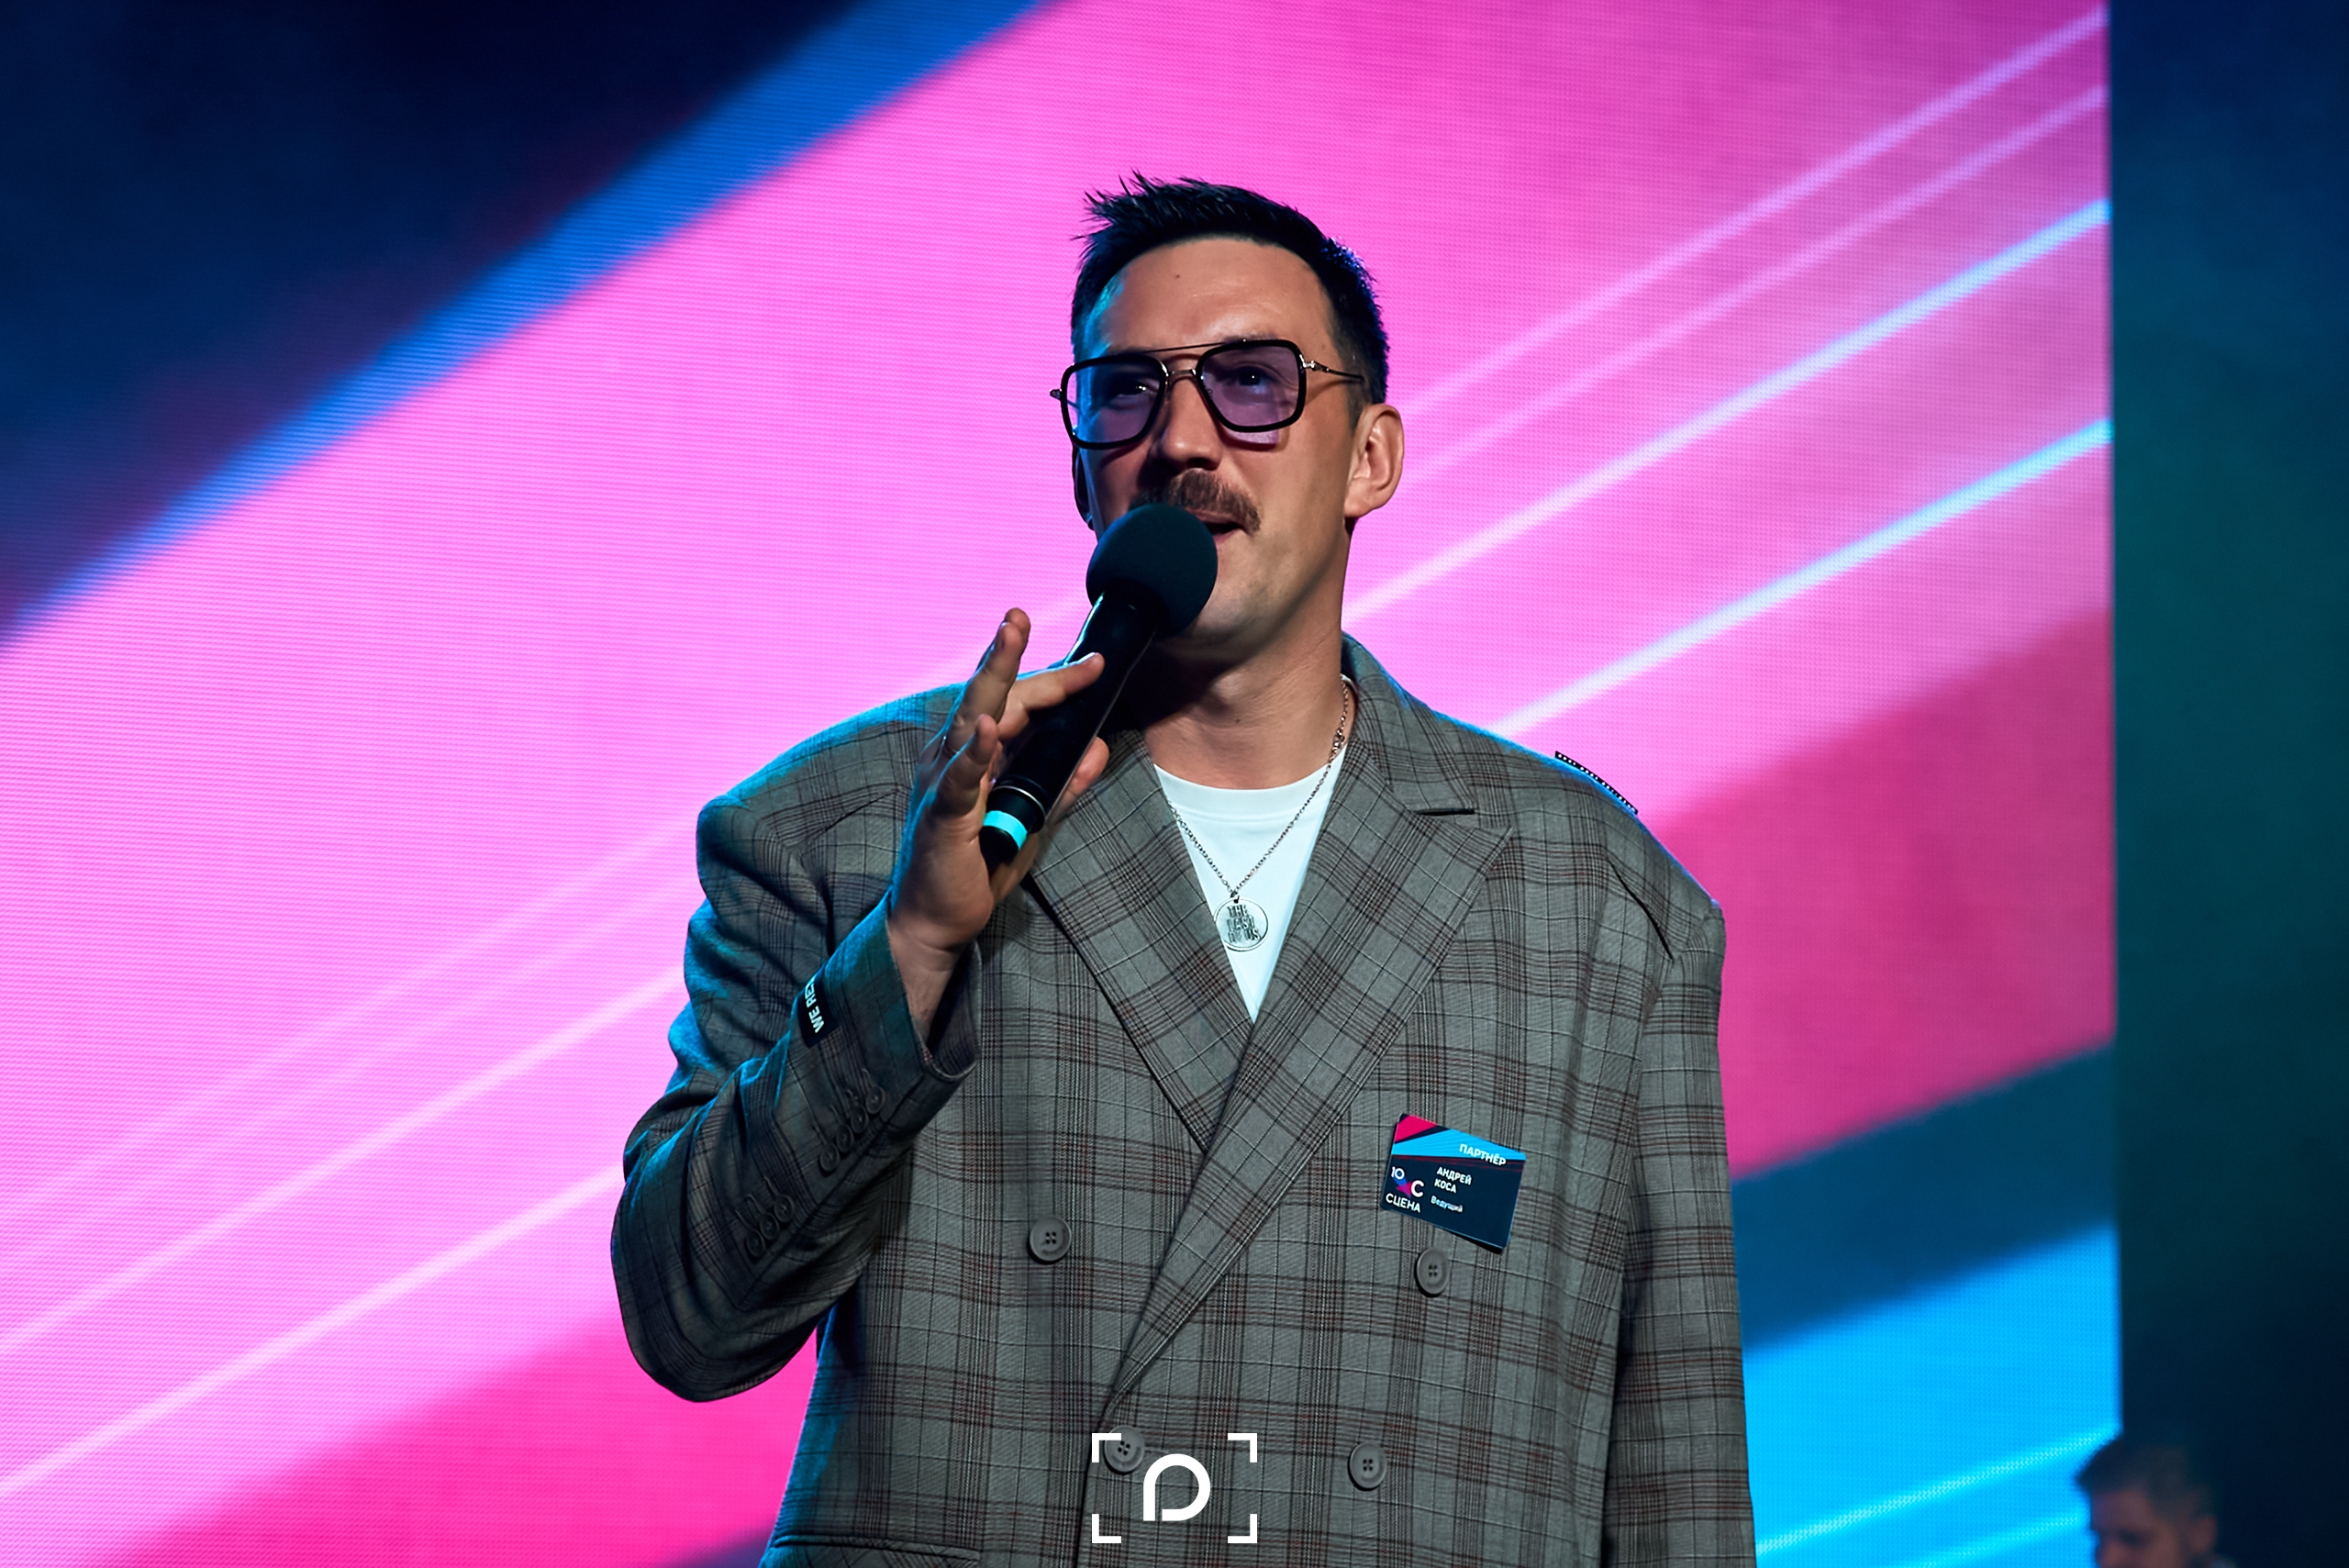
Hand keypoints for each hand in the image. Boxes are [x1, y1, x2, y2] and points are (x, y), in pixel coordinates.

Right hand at [886, 609, 1108, 1032]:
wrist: (936, 923)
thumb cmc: (976, 869)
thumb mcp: (1033, 823)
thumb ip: (1063, 785)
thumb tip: (1099, 747)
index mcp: (974, 754)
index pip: (1018, 704)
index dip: (1056, 681)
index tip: (1095, 663)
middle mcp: (952, 757)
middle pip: (991, 696)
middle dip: (1012, 654)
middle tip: (1022, 614)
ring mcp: (942, 783)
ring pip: (970, 718)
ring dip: (991, 677)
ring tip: (1007, 638)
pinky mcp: (940, 816)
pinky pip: (958, 779)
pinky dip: (974, 753)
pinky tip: (988, 730)